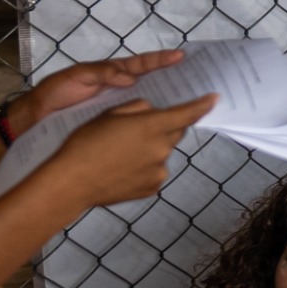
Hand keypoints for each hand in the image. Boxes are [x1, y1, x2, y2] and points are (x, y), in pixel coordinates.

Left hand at [8, 50, 185, 134]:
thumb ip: (102, 73)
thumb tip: (130, 78)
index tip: (181, 56)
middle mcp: (121, 90)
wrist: (37, 120)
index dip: (161, 60)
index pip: (142, 64)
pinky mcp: (114, 126)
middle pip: (152, 83)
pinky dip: (150, 125)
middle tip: (196, 82)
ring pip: (148, 104)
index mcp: (113, 74)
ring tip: (188, 108)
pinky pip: (136, 123)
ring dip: (166, 106)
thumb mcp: (76, 77)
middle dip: (173, 81)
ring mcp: (119, 108)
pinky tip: (162, 132)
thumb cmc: (55, 93)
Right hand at [34, 94, 215, 213]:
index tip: (214, 99)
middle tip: (139, 130)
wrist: (72, 181)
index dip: (202, 105)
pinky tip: (122, 169)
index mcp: (152, 126)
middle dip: (164, 128)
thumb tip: (151, 111)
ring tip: (121, 154)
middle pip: (174, 133)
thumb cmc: (86, 143)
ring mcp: (159, 171)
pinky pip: (154, 172)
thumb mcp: (109, 113)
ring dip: (150, 150)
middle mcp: (161, 149)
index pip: (187, 114)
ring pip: (162, 153)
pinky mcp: (153, 188)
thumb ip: (137, 108)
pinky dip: (144, 168)